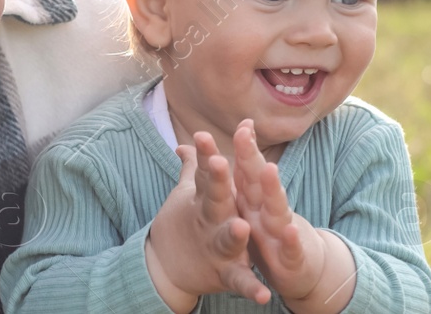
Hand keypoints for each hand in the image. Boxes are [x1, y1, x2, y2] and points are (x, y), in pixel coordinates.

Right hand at [145, 132, 272, 312]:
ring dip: (233, 235)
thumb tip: (185, 144)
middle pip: (214, 199)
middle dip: (215, 182)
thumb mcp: (188, 196)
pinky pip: (241, 281)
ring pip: (227, 240)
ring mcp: (217, 249)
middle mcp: (209, 222)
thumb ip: (192, 169)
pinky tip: (263, 295)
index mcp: (204, 201)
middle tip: (217, 163)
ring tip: (241, 227)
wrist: (166, 269)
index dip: (203, 154)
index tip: (201, 135)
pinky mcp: (226, 274)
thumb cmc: (186, 223)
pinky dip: (251, 289)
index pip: (203, 173)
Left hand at [230, 119, 329, 300]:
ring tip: (269, 169)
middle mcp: (269, 211)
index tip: (239, 122)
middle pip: (258, 181)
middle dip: (250, 157)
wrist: (303, 271)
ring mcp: (281, 233)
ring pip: (276, 209)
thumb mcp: (255, 206)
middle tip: (242, 135)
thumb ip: (245, 174)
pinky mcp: (291, 260)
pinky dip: (291, 241)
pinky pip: (289, 249)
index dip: (243, 146)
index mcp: (255, 201)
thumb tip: (236, 140)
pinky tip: (291, 231)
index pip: (248, 169)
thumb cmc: (272, 234)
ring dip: (272, 190)